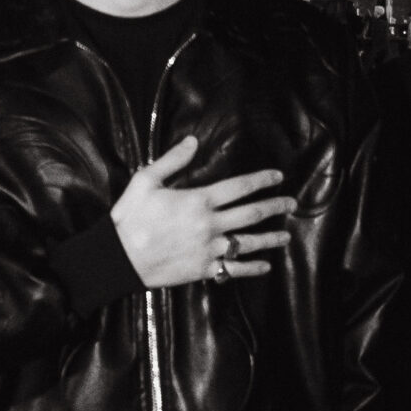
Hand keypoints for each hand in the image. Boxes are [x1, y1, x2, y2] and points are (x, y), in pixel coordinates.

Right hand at [111, 132, 292, 287]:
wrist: (119, 258)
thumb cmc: (130, 217)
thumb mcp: (146, 180)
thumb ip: (172, 160)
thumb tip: (192, 141)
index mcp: (199, 200)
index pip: (240, 186)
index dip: (262, 180)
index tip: (278, 177)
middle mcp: (211, 225)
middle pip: (252, 213)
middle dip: (275, 207)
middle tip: (291, 204)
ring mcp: (210, 249)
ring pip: (249, 242)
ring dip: (271, 239)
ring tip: (286, 237)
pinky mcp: (204, 269)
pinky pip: (234, 269)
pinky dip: (252, 268)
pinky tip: (266, 266)